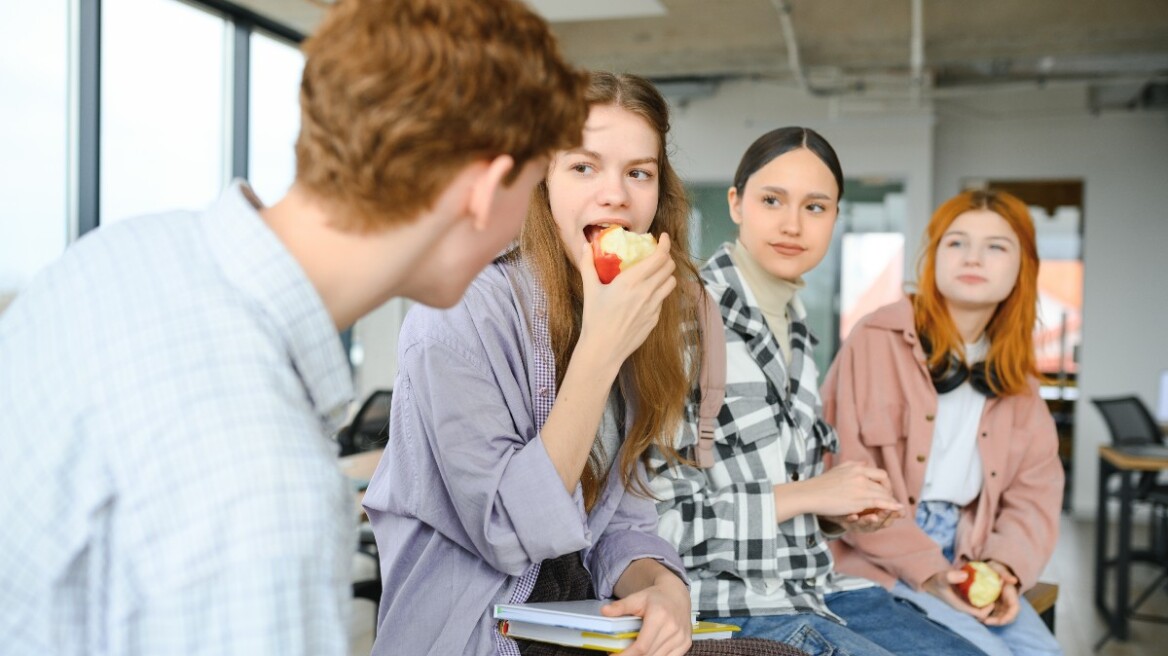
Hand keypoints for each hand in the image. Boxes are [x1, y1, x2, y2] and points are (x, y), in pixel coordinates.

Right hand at [576, 235, 676, 370]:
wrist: (604, 349)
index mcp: (631, 281)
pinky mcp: (655, 319)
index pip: (659, 257)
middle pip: (669, 268)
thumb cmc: (595, 319)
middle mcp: (646, 292)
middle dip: (666, 257)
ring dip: (666, 275)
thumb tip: (585, 245)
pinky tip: (647, 294)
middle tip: (658, 255)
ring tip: (656, 273)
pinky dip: (659, 292)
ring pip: (671, 283)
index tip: (663, 238)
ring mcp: (653, 306)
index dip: (665, 244)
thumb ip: (587, 265)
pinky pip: (663, 299)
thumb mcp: (590, 289)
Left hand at [602, 572, 690, 655]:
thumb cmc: (655, 597)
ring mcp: (681, 638)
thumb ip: (620, 606)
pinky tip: (646, 654)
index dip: (627, 655)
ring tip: (631, 653)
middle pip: (649, 655)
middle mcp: (673, 628)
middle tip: (620, 655)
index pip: (642, 646)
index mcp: (659, 616)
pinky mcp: (686, 644)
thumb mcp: (636, 598)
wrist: (677, 595)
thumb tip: (604, 611)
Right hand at [776, 460, 903, 522]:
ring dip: (891, 501)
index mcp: (856, 467)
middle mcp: (860, 475)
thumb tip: (864, 463)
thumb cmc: (820, 484)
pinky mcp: (859, 500)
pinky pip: (880, 502)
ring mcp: (860, 487)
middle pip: (884, 484)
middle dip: (889, 493)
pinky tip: (897, 509)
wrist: (810, 494)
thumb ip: (852, 466)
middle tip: (889, 501)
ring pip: (883, 494)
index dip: (885, 483)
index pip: (880, 474)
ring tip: (897, 509)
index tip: (884, 491)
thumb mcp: (838, 469)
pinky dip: (891, 506)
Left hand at [822, 506, 902, 533]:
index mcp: (873, 519)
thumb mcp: (870, 501)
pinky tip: (853, 515)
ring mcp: (853, 523)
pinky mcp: (842, 520)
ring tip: (874, 517)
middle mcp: (865, 523)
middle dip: (883, 517)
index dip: (893, 514)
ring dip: (869, 521)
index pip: (886, 518)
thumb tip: (902, 503)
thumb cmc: (855, 505)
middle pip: (877, 523)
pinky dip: (851, 519)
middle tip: (887, 510)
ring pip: (864, 525)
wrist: (832, 506)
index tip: (898, 509)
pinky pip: (847, 522)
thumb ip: (884, 499)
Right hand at [922, 568, 993, 621]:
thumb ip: (951, 576)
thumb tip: (965, 575)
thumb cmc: (935, 581)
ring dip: (990, 597)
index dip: (990, 609)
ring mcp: (966, 602)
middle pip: (984, 610)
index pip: (980, 614)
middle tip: (1000, 590)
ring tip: (997, 585)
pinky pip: (979, 599)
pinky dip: (985, 593)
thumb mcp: (941, 578)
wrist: (930, 581)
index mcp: (961, 606)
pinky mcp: (966, 597)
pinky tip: (989, 583)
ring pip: (983, 604)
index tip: (995, 596)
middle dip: (993, 602)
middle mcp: (965, 606)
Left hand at [981, 560, 1020, 625]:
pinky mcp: (993, 604)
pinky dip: (986, 616)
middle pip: (1007, 616)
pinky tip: (977, 616)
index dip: (1009, 617)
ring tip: (979, 619)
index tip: (1000, 621)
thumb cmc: (995, 567)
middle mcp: (1008, 601)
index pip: (1015, 609)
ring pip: (999, 617)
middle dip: (997, 621)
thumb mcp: (999, 568)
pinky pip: (991, 613)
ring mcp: (1001, 604)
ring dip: (991, 621)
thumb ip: (1005, 573)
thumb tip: (1014, 580)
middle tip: (985, 621)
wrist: (990, 568)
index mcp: (1012, 594)